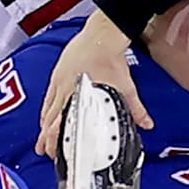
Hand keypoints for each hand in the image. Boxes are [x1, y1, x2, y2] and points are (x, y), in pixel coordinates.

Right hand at [35, 10, 152, 157]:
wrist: (102, 35)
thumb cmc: (111, 58)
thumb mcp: (125, 88)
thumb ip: (135, 109)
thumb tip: (146, 123)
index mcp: (80, 97)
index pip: (62, 125)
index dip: (57, 141)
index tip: (56, 153)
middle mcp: (66, 91)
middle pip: (51, 120)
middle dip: (47, 138)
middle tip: (46, 151)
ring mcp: (60, 81)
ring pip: (48, 109)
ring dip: (45, 125)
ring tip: (43, 138)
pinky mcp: (58, 73)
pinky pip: (48, 96)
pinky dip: (46, 108)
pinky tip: (46, 114)